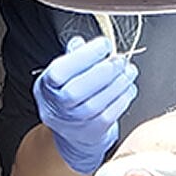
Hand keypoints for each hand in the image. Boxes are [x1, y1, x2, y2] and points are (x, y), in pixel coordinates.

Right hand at [33, 35, 138, 173]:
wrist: (74, 130)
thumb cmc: (71, 94)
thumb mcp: (66, 72)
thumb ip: (73, 56)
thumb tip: (80, 42)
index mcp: (46, 86)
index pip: (60, 71)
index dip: (84, 56)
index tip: (104, 44)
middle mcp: (56, 107)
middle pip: (76, 91)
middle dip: (104, 71)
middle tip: (120, 60)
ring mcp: (73, 123)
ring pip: (95, 104)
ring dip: (118, 84)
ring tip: (129, 71)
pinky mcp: (92, 133)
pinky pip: (108, 116)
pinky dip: (122, 99)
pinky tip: (129, 88)